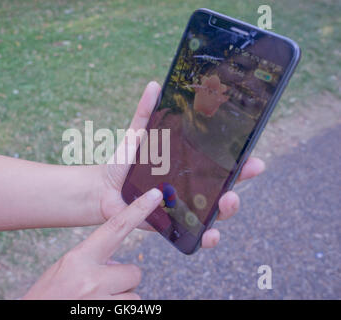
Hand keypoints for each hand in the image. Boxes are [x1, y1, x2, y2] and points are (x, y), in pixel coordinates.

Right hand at [23, 188, 162, 299]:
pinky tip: (98, 308)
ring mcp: (101, 302)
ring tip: (96, 301)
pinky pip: (131, 310)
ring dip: (120, 298)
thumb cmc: (48, 296)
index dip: (137, 210)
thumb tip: (116, 264)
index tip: (155, 195)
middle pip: (134, 272)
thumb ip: (91, 261)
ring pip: (134, 295)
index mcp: (79, 259)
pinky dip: (119, 309)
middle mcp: (92, 279)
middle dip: (123, 279)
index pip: (114, 228)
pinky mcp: (110, 317)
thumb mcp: (65, 270)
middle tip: (102, 287)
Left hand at [97, 81, 264, 247]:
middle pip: (224, 187)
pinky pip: (195, 233)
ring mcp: (184, 206)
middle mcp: (190, 186)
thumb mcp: (136, 136)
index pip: (220, 163)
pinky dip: (207, 237)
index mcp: (187, 164)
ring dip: (229, 210)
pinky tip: (209, 235)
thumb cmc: (123, 163)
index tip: (254, 158)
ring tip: (227, 204)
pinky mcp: (173, 224)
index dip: (240, 162)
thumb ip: (145, 113)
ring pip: (216, 212)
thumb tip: (154, 84)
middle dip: (240, 182)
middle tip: (247, 175)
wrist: (103, 190)